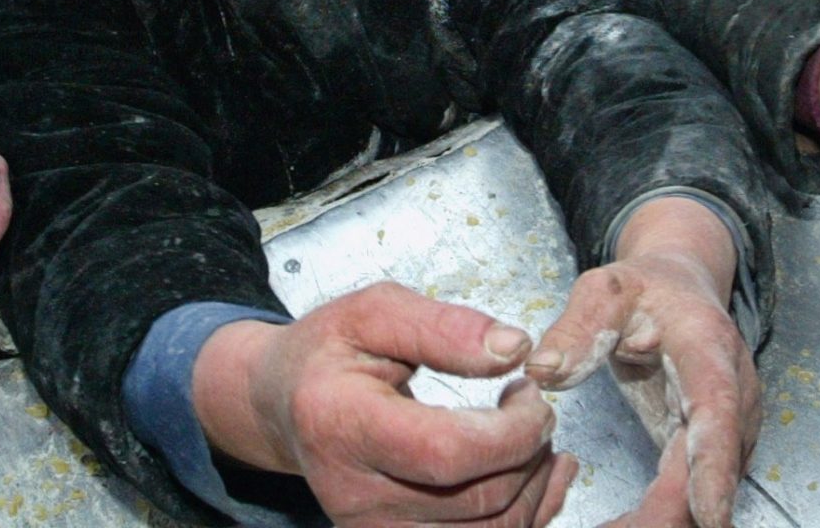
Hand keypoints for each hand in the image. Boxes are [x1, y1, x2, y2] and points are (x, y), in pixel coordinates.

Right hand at [194, 282, 578, 525]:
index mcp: (342, 423)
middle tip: (533, 403)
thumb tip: (513, 350)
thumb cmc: (328, 354)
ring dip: (533, 484)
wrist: (284, 404)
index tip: (530, 391)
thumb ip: (444, 326)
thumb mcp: (375, 312)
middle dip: (529, 450)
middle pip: (477, 498)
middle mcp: (353, 492)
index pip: (446, 452)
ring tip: (530, 434)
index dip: (510, 431)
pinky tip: (535, 473)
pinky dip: (524, 512)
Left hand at [530, 198, 755, 527]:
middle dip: (679, 513)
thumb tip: (543, 371)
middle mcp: (734, 393)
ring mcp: (731, 425)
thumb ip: (577, 327)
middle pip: (717, 468)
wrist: (682, 290)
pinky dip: (667, 515)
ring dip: (671, 519)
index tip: (709, 513)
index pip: (717, 411)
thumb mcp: (605, 290)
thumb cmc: (646, 289)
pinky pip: (697, 491)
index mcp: (709, 349)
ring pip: (710, 488)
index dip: (713, 465)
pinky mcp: (717, 447)